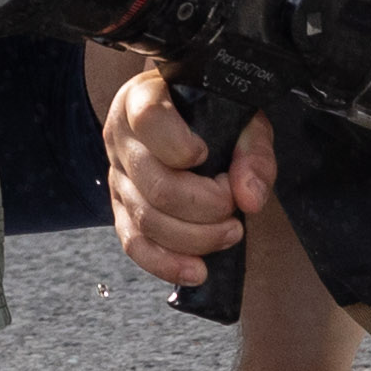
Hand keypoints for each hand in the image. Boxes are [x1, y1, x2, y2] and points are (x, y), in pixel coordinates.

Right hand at [104, 56, 270, 289]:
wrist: (192, 118)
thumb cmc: (216, 114)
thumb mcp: (243, 120)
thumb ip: (253, 154)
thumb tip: (249, 199)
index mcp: (142, 99)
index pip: (150, 120)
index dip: (181, 145)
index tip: (207, 154)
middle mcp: (121, 138)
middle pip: (155, 185)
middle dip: (205, 207)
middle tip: (234, 208)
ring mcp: (117, 176)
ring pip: (146, 220)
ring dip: (196, 238)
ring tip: (230, 233)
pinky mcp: (121, 209)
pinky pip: (134, 244)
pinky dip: (166, 264)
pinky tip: (197, 271)